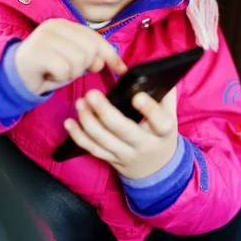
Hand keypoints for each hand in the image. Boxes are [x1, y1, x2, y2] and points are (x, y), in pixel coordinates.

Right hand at [15, 19, 126, 94]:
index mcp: (66, 25)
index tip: (122, 69)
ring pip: (79, 60)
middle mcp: (56, 26)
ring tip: (57, 71)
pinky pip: (65, 69)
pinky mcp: (38, 51)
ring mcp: (45, 37)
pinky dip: (60, 77)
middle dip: (85, 66)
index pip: (96, 38)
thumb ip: (90, 58)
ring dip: (71, 73)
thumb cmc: (46, 68)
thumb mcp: (73, 61)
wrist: (14, 76)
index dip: (111, 55)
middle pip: (91, 49)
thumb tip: (104, 62)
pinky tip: (49, 74)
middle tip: (68, 69)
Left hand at [64, 87, 178, 179]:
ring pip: (104, 141)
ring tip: (80, 103)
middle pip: (124, 130)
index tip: (137, 97)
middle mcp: (145, 145)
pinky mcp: (112, 160)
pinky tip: (69, 123)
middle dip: (105, 113)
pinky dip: (79, 137)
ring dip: (88, 122)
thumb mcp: (170, 115)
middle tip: (91, 94)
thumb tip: (152, 73)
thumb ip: (166, 95)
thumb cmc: (160, 132)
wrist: (156, 167)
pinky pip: (93, 150)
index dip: (149, 110)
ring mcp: (126, 155)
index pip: (160, 122)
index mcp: (163, 132)